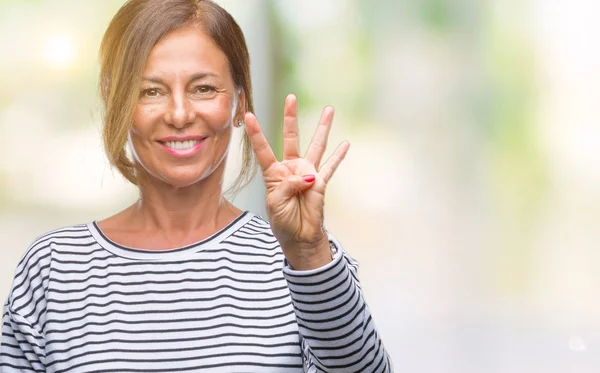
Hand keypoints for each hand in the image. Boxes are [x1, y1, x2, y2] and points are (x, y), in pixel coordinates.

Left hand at [244, 94, 349, 269]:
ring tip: (329, 110)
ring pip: (316, 146)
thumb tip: (309, 176)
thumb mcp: (277, 203)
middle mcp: (291, 169)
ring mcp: (308, 174)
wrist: (300, 238)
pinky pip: (331, 167)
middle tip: (291, 97)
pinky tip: (345, 144)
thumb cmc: (283, 222)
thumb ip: (290, 186)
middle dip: (291, 117)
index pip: (263, 149)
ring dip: (323, 128)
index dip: (256, 133)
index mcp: (274, 174)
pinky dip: (339, 156)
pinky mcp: (321, 183)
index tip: (248, 115)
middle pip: (291, 137)